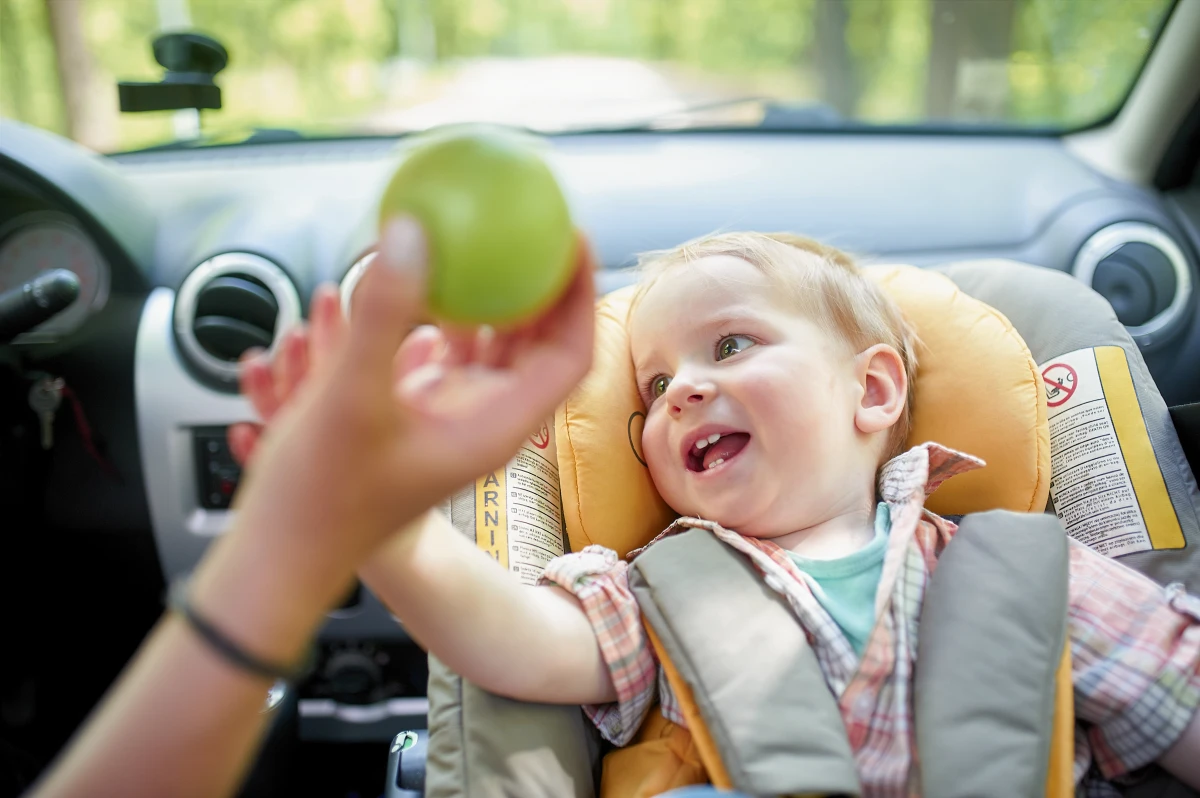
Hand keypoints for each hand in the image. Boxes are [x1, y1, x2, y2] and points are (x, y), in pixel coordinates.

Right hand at [227, 216, 595, 568]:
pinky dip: (449, 312)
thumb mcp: (351, 396)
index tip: (570, 237)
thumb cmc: (322, 497)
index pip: (568, 352)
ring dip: (498, 295)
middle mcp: (485, 420)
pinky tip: (426, 276)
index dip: (578, 292)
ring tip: (491, 241)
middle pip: (540, 342)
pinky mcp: (421, 410)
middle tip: (533, 225)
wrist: (283, 552)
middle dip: (545, 284)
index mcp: (495, 427)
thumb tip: (412, 233)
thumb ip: (382, 314)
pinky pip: (450, 349)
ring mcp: (454, 415)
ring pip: (496, 344)